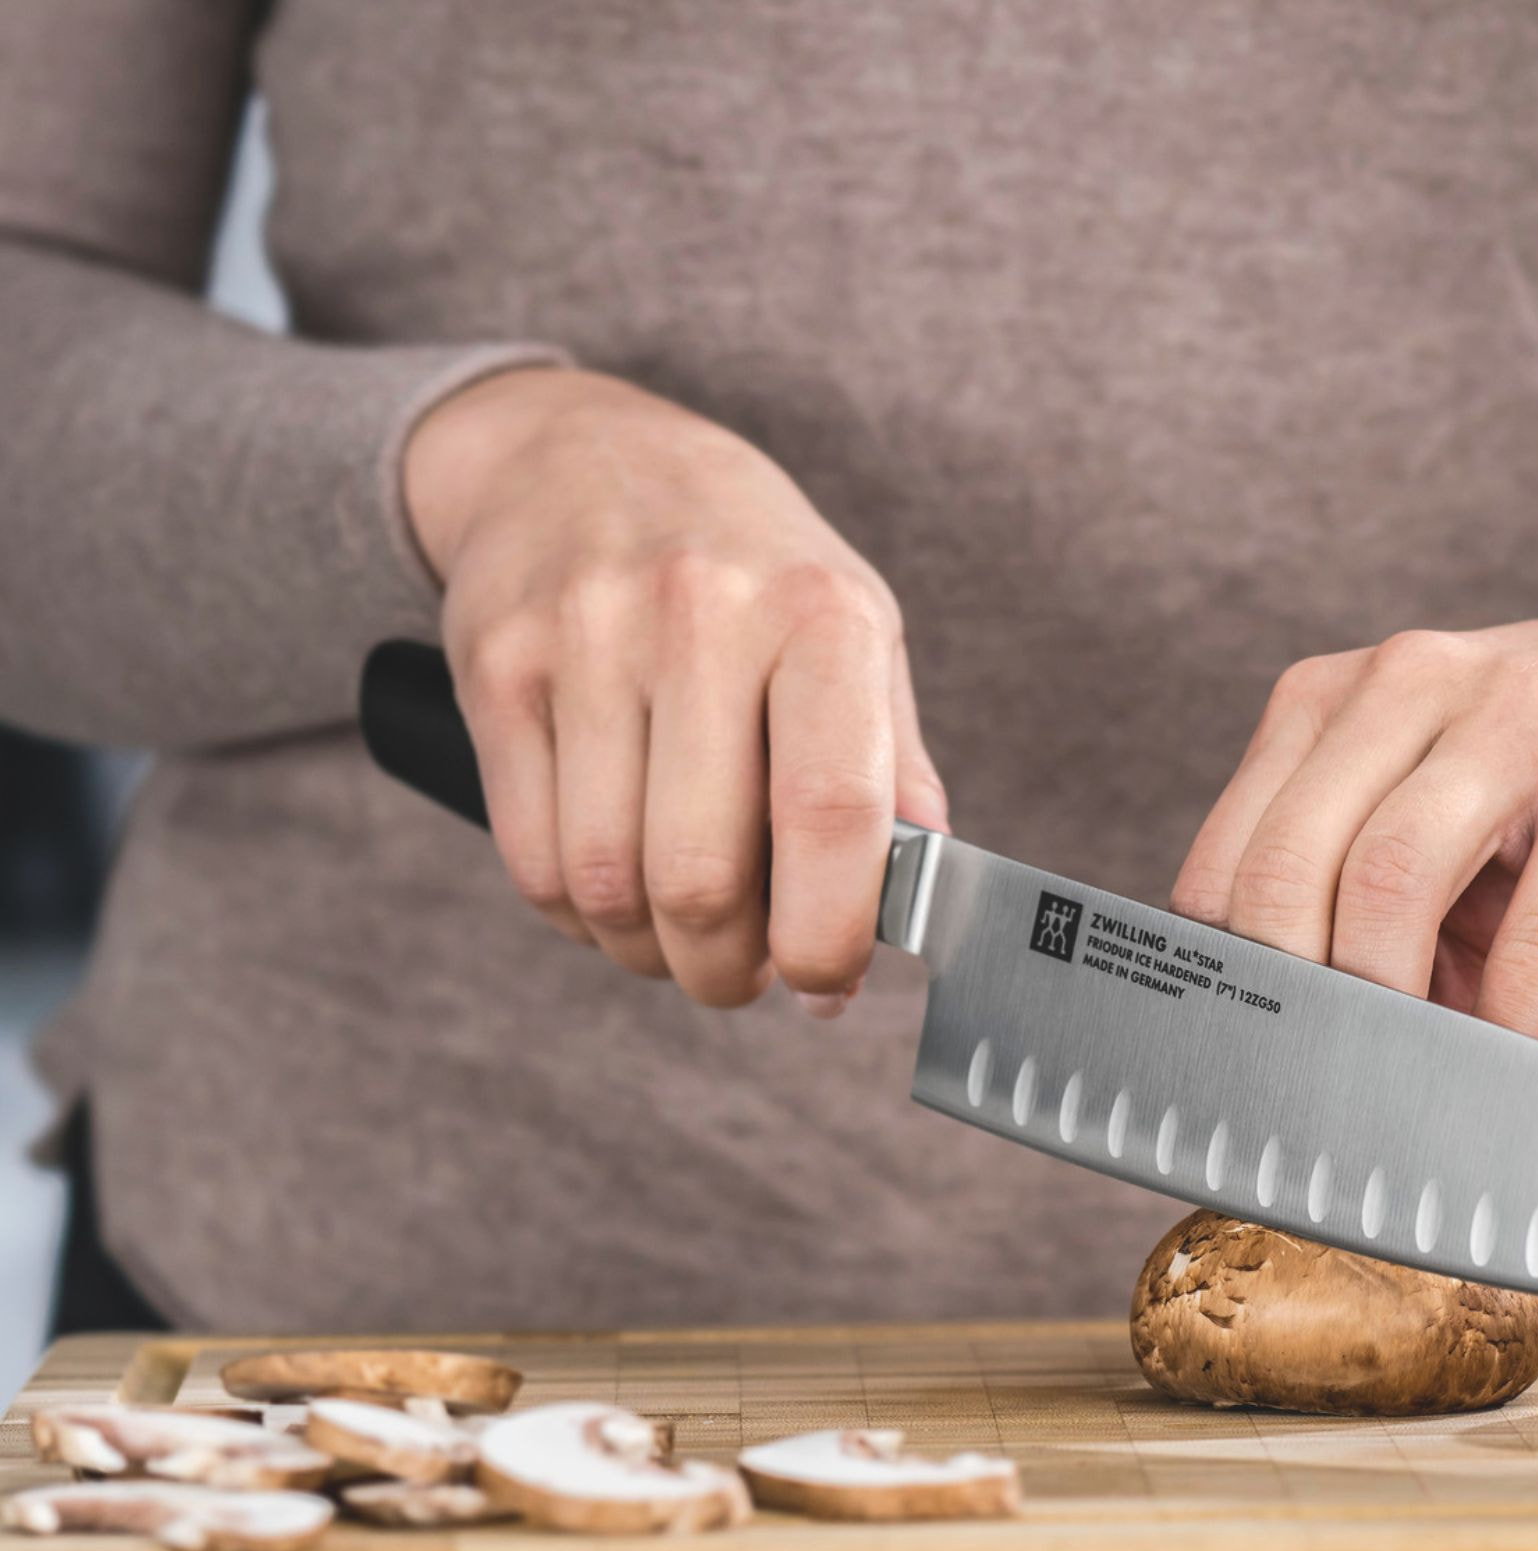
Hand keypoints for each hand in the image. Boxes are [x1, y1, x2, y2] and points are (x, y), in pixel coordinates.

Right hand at [402, 367, 946, 1011]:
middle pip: (701, 878)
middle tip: (743, 976)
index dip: (828, 935)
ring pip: (607, 885)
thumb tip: (917, 911)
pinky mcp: (495, 669)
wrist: (585, 453)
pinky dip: (579, 917)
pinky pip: (531, 861)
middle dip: (727, 971)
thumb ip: (897, 774)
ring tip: (680, 938)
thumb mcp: (857, 636)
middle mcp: (702, 615)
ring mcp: (585, 638)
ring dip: (649, 953)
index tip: (827, 984)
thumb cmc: (752, 571)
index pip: (829, 813)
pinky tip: (615, 895)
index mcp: (820, 616)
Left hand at [1172, 546, 1537, 1038]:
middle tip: (1322, 1079)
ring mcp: (1515, 715)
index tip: (1245, 1060)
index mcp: (1334, 700)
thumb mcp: (1446, 814)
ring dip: (1386, 1006)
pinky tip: (1510, 1057)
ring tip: (1408, 1072)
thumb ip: (1370, 902)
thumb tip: (1318, 1045)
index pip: (1228, 855)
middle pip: (1285, 866)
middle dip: (1293, 996)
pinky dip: (1512, 1014)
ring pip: (1388, 880)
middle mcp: (1406, 683)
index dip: (1221, 976)